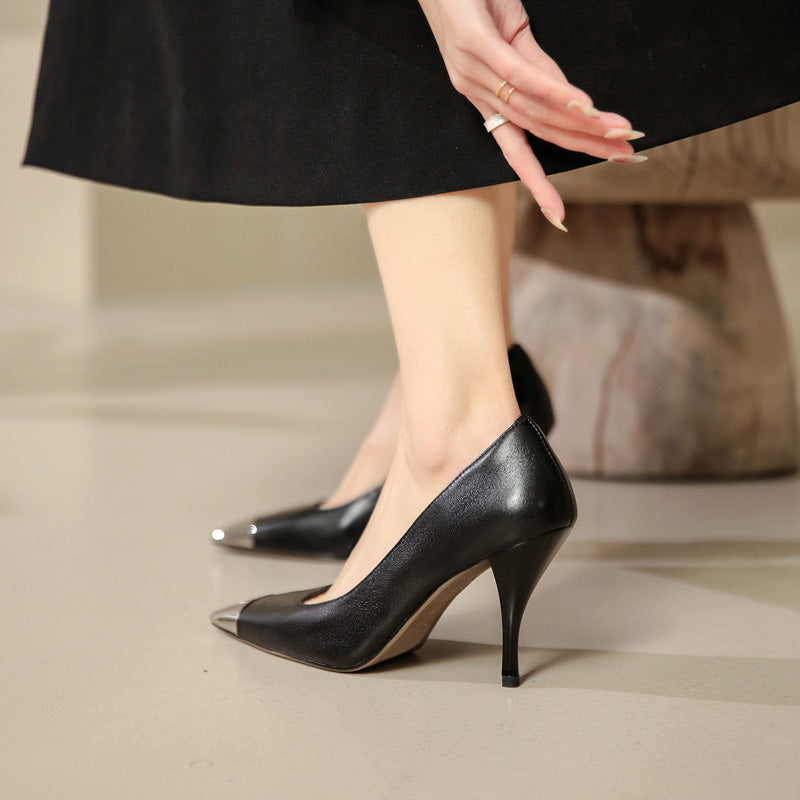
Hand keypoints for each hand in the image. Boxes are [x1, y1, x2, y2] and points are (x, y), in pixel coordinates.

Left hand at [416, 0, 644, 229]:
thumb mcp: (510, 33)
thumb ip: (536, 68)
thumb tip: (569, 100)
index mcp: (483, 97)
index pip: (518, 146)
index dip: (539, 180)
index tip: (559, 215)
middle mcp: (476, 93)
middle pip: (536, 131)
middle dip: (582, 149)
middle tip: (624, 157)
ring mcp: (473, 72)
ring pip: (534, 109)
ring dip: (580, 126)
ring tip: (616, 135)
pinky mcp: (475, 44)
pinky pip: (521, 75)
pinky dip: (555, 93)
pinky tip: (582, 106)